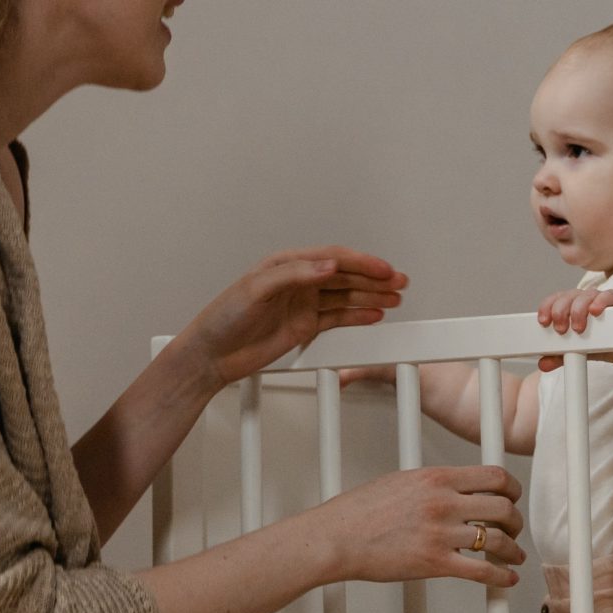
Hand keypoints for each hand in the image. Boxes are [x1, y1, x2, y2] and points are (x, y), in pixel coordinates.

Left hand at [180, 246, 408, 388]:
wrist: (212, 354)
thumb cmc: (224, 316)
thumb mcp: (257, 290)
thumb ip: (294, 275)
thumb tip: (328, 265)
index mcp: (287, 264)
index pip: (332, 258)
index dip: (361, 262)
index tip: (383, 269)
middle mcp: (298, 281)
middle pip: (345, 276)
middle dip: (374, 278)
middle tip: (399, 283)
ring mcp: (303, 304)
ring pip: (345, 296)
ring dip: (371, 296)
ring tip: (395, 299)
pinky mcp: (304, 326)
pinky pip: (337, 317)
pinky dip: (357, 315)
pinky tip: (375, 314)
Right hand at [322, 465, 525, 587]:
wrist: (337, 537)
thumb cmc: (361, 511)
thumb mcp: (403, 481)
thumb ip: (435, 483)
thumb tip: (457, 488)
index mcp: (437, 478)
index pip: (495, 476)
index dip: (513, 488)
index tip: (514, 497)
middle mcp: (444, 502)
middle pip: (503, 507)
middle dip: (515, 520)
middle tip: (514, 528)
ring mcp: (441, 533)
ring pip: (498, 540)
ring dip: (513, 550)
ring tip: (514, 555)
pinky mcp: (435, 563)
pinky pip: (482, 571)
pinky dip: (502, 577)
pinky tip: (507, 579)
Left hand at [535, 288, 612, 372]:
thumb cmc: (600, 344)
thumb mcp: (578, 352)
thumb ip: (560, 356)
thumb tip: (543, 364)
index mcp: (571, 306)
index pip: (556, 299)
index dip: (547, 307)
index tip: (543, 322)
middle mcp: (585, 299)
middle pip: (569, 296)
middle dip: (561, 311)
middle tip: (561, 330)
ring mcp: (601, 299)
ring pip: (586, 295)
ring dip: (578, 309)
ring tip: (578, 328)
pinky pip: (609, 296)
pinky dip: (601, 301)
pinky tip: (595, 311)